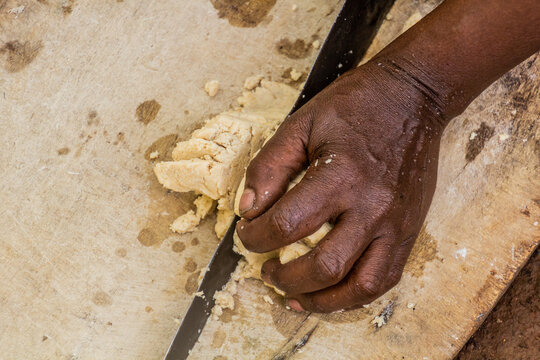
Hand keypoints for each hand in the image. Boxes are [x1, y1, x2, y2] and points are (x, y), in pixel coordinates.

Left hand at [235, 60, 445, 311]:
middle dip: (284, 278)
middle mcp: (372, 206)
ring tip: (295, 297)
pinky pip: (386, 278)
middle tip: (266, 269)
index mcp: (340, 175)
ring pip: (360, 286)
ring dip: (322, 301)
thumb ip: (269, 167)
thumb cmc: (355, 105)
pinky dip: (355, 294)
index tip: (246, 231)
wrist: (412, 97)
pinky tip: (333, 292)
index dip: (255, 236)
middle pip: (323, 267)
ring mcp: (396, 223)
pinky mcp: (410, 230)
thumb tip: (246, 209)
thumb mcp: (301, 125)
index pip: (286, 224)